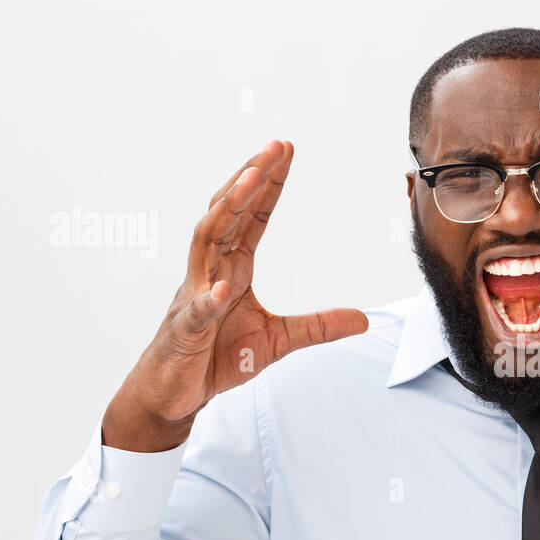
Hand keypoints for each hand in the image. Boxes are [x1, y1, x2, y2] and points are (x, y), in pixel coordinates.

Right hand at [103, 140, 367, 450]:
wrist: (176, 393)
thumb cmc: (218, 358)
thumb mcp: (279, 341)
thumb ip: (319, 326)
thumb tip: (363, 319)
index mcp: (233, 267)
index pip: (252, 217)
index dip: (269, 184)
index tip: (286, 150)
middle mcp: (210, 270)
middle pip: (229, 213)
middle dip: (251, 178)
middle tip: (275, 145)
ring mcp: (195, 295)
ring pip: (206, 241)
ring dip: (227, 209)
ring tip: (249, 180)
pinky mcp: (186, 329)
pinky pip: (198, 310)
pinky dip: (210, 297)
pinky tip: (224, 287)